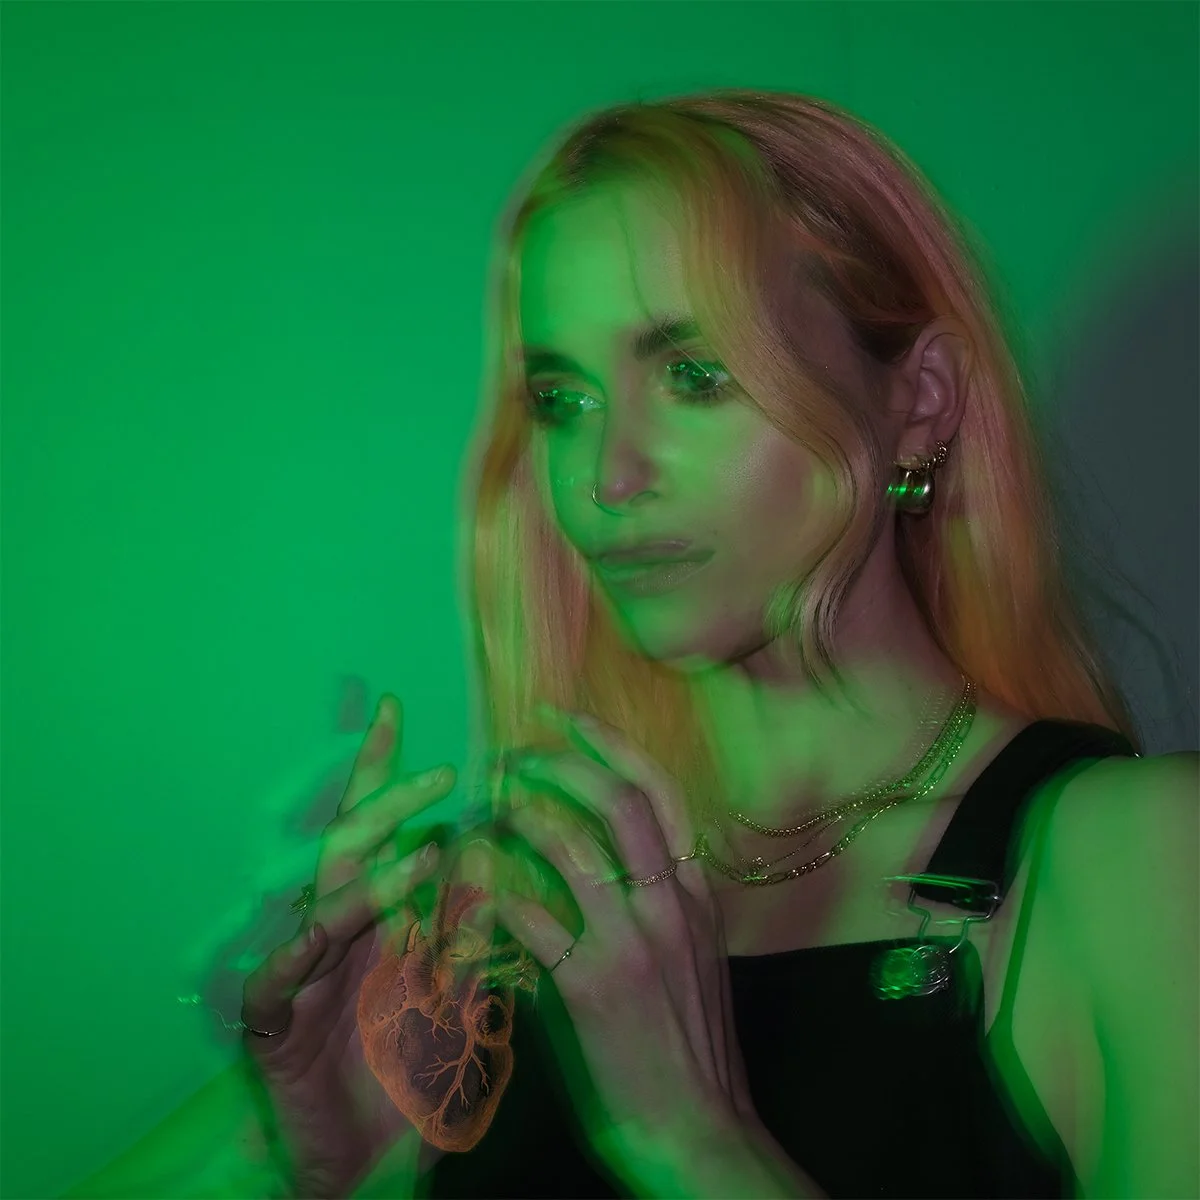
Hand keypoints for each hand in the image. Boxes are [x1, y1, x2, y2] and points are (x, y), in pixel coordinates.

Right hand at [239, 693, 455, 1196]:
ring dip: (370, 877)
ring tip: (426, 852)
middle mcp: (334, 933)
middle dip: (384, 804)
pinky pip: (276, 983)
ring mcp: (302, 976)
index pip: (378, 830)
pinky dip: (298, 957)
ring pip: (322, 906)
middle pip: (348, 848)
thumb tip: (490, 854)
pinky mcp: (273, 1028)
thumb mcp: (452, 996)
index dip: (382, 772)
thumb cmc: (409, 1073)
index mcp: (372, 918)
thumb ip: (464, 930)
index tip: (396, 709)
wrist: (367, 1169)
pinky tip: (317, 935)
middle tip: (435, 773)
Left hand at [482, 706, 758, 1188]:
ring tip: (481, 808)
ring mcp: (633, 940)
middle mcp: (670, 902)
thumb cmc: (688, 1045)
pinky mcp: (592, 984)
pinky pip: (530, 913)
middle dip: (556, 762)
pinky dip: (493, 888)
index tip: (565, 719)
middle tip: (508, 754)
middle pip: (615, 798)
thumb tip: (604, 857)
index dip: (608, 743)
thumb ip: (656, 901)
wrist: (697, 1132)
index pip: (658, 790)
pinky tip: (469, 884)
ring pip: (569, 842)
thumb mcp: (691, 957)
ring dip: (515, 814)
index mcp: (695, 892)